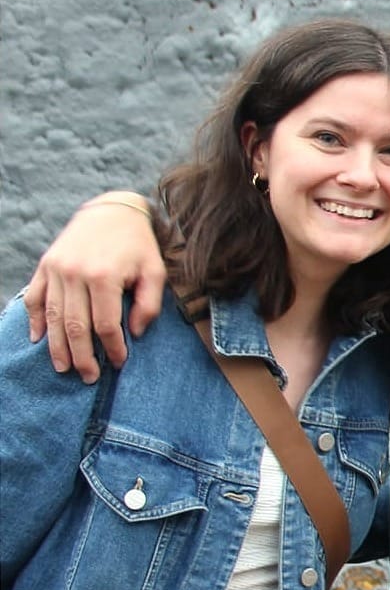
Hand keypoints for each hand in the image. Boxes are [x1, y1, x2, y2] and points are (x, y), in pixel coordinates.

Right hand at [25, 194, 165, 381]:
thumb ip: (149, 305)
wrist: (112, 211)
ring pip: (51, 317)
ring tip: (63, 368)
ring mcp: (56, 270)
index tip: (119, 363)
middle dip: (82, 357)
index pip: (105, 325)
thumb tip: (134, 333)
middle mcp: (75, 274)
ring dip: (56, 346)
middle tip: (89, 378)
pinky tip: (37, 340)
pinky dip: (34, 320)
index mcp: (104, 277)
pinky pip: (34, 297)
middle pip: (74, 326)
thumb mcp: (155, 272)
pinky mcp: (45, 265)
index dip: (113, 348)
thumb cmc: (138, 246)